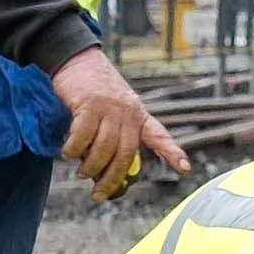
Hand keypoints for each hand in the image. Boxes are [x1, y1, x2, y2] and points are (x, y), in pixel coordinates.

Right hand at [52, 47, 191, 195]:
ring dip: (91, 166)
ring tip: (82, 174)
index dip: (172, 152)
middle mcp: (128, 112)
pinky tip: (68, 153)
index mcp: (138, 115)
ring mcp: (110, 108)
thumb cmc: (94, 90)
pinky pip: (82, 135)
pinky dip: (74, 149)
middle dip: (112, 178)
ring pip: (104, 147)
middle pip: (125, 153)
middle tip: (99, 194)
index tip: (185, 168)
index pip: (159, 135)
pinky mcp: (89, 104)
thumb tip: (103, 168)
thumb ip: (114, 133)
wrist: (78, 59)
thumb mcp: (114, 109)